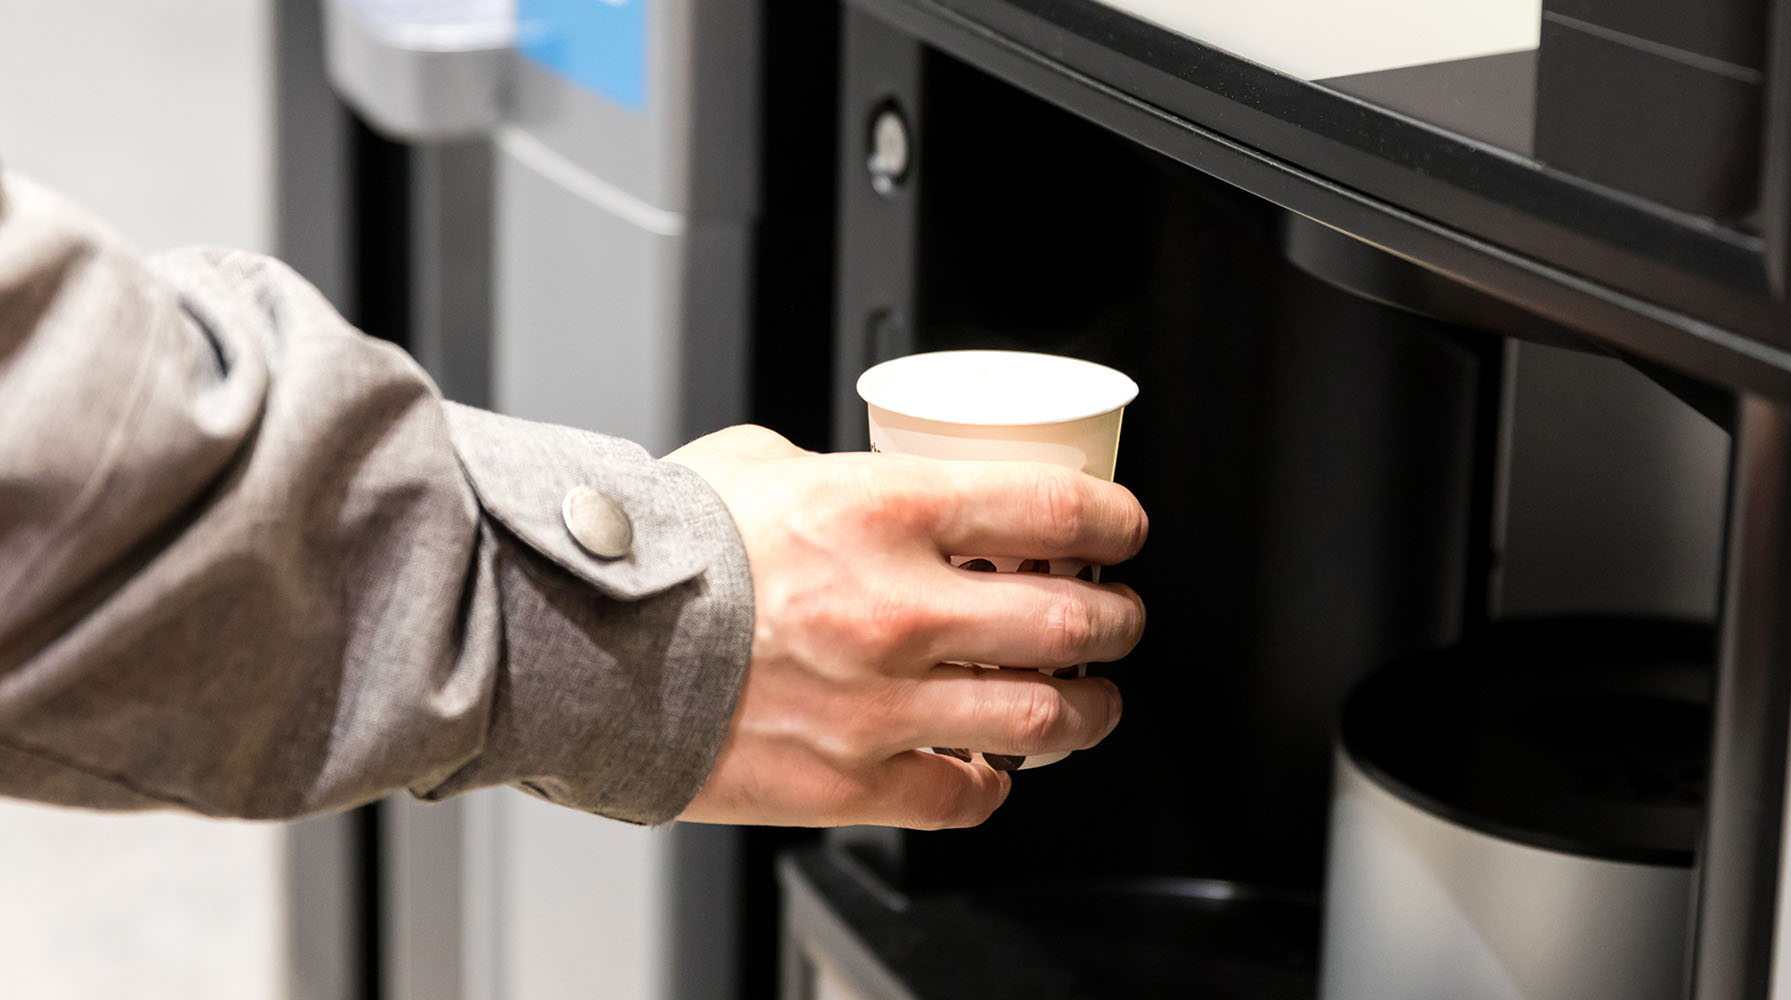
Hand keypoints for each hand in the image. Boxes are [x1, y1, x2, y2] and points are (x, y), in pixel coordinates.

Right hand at [665, 425, 1147, 828]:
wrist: (579, 642)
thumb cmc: (659, 550)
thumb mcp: (756, 465)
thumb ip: (835, 474)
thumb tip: (866, 480)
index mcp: (887, 510)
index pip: (1056, 510)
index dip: (1117, 522)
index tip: (1125, 532)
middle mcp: (902, 609)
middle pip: (1073, 621)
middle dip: (1117, 622)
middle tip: (1116, 620)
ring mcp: (882, 704)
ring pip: (1043, 718)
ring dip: (1086, 710)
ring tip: (1088, 702)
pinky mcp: (849, 781)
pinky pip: (963, 797)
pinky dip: (993, 785)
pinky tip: (991, 767)